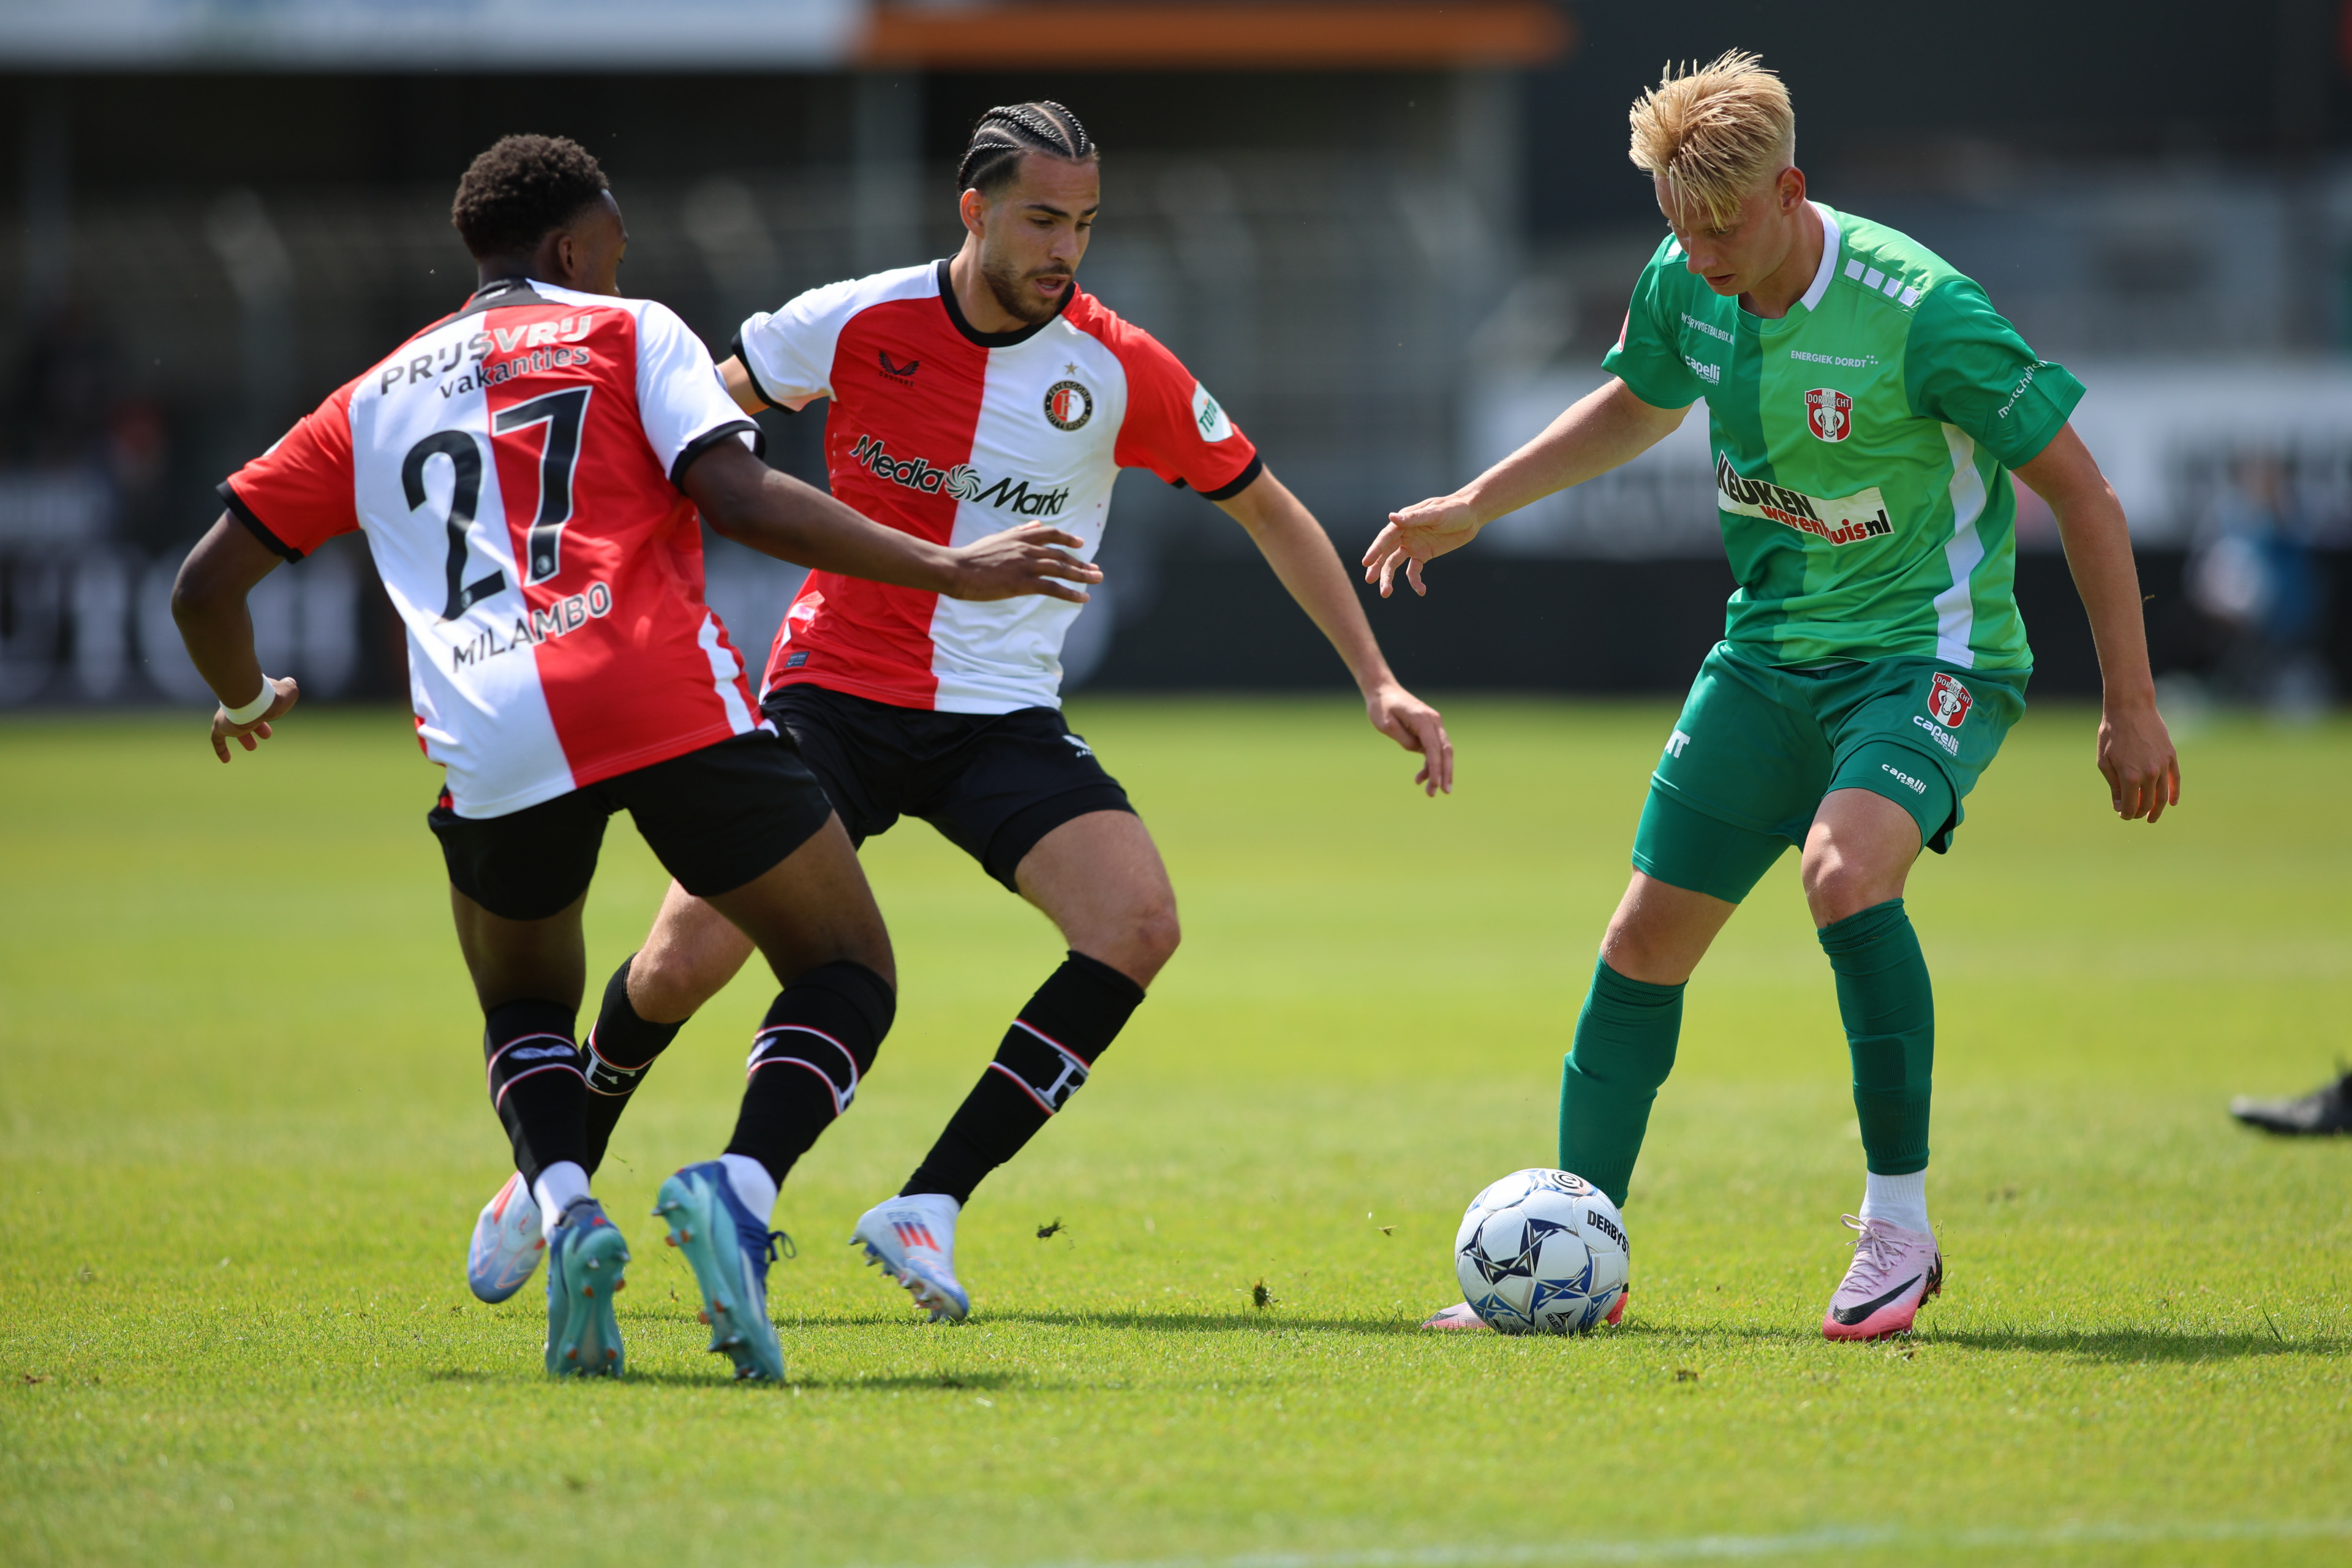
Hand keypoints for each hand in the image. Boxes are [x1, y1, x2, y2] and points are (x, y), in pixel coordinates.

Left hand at [209, 676, 299, 763]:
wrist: (251, 697)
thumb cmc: (270, 696)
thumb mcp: (288, 691)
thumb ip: (289, 688)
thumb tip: (289, 683)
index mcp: (253, 694)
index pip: (258, 702)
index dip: (267, 709)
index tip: (275, 712)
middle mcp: (238, 703)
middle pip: (247, 715)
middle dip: (256, 724)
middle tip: (267, 733)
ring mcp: (228, 714)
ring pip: (234, 727)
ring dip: (245, 736)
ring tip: (252, 746)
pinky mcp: (221, 726)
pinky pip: (217, 738)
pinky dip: (221, 748)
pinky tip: (226, 760)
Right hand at [945, 523, 1103, 602]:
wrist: (956, 569)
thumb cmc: (972, 556)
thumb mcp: (997, 537)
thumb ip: (1018, 531)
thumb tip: (1035, 524)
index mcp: (1019, 537)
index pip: (1050, 533)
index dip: (1067, 538)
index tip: (1081, 543)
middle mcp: (1026, 548)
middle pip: (1061, 554)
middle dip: (1081, 562)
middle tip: (1096, 570)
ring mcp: (1025, 565)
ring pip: (1061, 569)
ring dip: (1082, 575)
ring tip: (1096, 580)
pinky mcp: (1022, 583)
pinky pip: (1052, 588)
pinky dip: (1070, 593)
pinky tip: (1082, 599)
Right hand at [1362, 492, 1482, 597]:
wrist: (1471, 516)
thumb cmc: (1453, 509)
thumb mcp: (1435, 513)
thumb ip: (1414, 518)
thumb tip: (1391, 517)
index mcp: (1404, 521)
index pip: (1386, 537)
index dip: (1375, 549)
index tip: (1366, 563)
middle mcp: (1404, 534)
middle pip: (1386, 553)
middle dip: (1377, 567)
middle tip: (1369, 580)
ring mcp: (1413, 546)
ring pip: (1395, 564)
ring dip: (1389, 578)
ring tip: (1385, 593)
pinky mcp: (1423, 556)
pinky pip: (1414, 571)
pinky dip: (1415, 581)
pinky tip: (1420, 590)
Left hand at [1367, 681, 1452, 795]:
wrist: (1382, 690)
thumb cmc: (1381, 706)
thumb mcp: (1386, 725)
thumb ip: (1404, 739)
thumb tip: (1418, 750)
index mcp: (1422, 718)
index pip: (1434, 747)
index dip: (1436, 767)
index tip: (1437, 784)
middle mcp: (1433, 720)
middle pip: (1445, 750)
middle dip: (1446, 772)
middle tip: (1444, 792)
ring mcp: (1433, 724)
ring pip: (1441, 751)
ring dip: (1438, 771)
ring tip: (1429, 792)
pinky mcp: (1428, 729)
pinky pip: (1433, 749)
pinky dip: (1430, 763)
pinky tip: (1421, 777)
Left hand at [2097, 696, 2178, 821]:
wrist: (2130, 708)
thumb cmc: (2112, 734)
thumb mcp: (2104, 761)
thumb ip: (2114, 786)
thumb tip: (2120, 807)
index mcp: (2129, 776)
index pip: (2131, 806)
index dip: (2126, 814)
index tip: (2123, 815)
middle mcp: (2149, 773)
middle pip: (2147, 803)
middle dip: (2140, 813)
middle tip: (2135, 815)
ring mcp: (2162, 765)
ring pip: (2162, 795)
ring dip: (2157, 809)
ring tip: (2152, 817)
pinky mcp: (2171, 756)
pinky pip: (2175, 780)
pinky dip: (2174, 794)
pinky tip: (2171, 803)